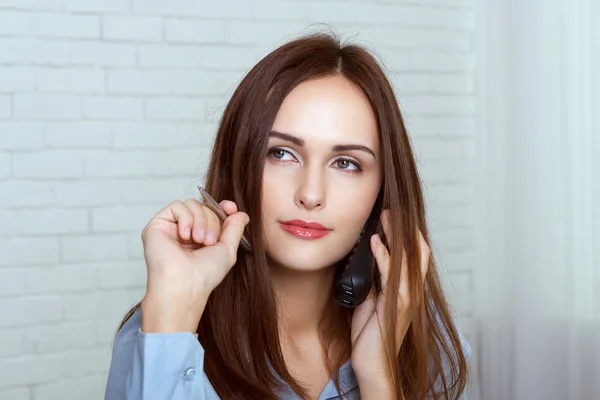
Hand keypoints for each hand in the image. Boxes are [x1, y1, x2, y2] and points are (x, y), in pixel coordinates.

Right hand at [140, 198, 248, 332]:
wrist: (185, 285)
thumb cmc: (205, 274)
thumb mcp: (228, 250)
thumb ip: (235, 229)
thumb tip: (241, 214)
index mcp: (201, 238)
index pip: (211, 212)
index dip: (221, 207)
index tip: (230, 208)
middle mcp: (186, 232)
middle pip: (204, 207)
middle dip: (212, 220)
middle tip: (210, 241)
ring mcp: (171, 228)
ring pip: (191, 204)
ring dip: (201, 220)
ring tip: (198, 240)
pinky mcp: (158, 225)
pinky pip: (177, 206)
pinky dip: (186, 218)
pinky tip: (185, 236)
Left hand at [350, 209, 429, 384]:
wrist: (372, 364)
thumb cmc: (371, 335)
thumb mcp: (371, 302)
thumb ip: (375, 283)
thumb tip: (369, 262)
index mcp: (405, 289)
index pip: (413, 255)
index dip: (407, 234)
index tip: (393, 214)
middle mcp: (410, 291)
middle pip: (417, 251)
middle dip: (404, 228)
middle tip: (390, 209)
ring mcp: (406, 298)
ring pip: (408, 259)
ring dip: (395, 236)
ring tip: (385, 217)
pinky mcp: (396, 306)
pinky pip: (392, 275)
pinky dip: (383, 256)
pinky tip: (375, 242)